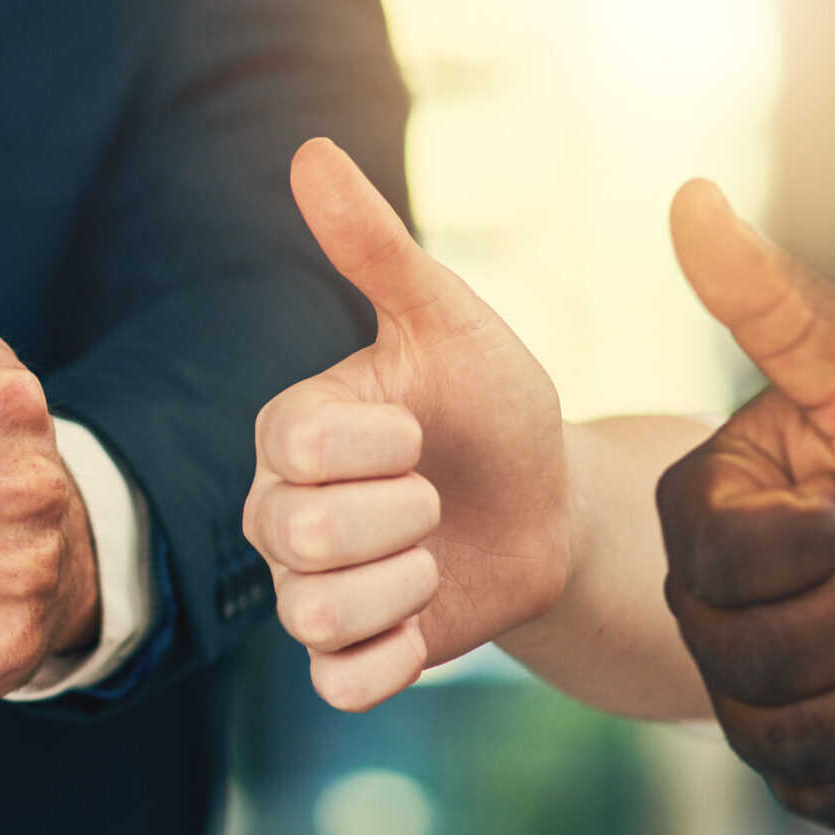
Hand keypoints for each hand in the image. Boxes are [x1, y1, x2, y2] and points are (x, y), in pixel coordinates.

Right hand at [244, 139, 568, 709]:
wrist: (553, 504)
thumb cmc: (493, 404)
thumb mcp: (450, 320)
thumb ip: (375, 246)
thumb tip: (309, 151)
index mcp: (291, 432)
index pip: (295, 450)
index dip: (378, 446)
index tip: (423, 431)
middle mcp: (281, 514)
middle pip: (301, 537)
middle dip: (400, 517)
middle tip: (436, 498)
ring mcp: (311, 591)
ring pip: (315, 614)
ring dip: (404, 587)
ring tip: (437, 557)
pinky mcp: (354, 658)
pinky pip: (339, 684)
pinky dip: (390, 662)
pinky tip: (427, 621)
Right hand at [656, 181, 834, 827]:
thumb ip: (775, 301)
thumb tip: (691, 196)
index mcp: (703, 515)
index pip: (728, 569)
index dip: (816, 552)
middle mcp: (706, 605)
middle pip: (751, 665)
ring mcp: (753, 686)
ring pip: (787, 738)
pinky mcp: (811, 752)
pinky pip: (830, 796)